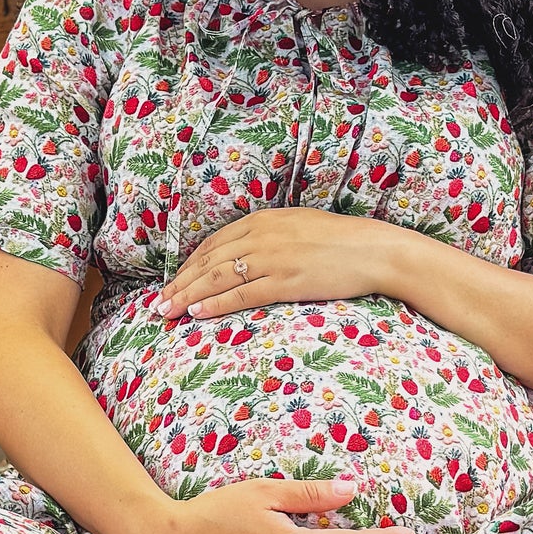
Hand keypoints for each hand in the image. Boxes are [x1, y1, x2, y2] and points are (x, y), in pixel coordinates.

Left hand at [158, 210, 401, 321]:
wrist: (373, 250)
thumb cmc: (340, 242)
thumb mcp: (297, 227)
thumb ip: (269, 237)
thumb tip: (247, 254)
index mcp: (262, 220)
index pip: (214, 244)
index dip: (189, 265)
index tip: (173, 282)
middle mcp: (261, 236)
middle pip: (208, 262)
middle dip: (179, 283)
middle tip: (158, 303)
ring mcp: (273, 258)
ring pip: (218, 278)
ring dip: (188, 295)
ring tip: (167, 311)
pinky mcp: (285, 281)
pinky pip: (242, 294)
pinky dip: (216, 304)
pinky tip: (197, 312)